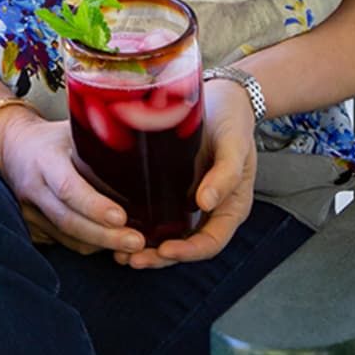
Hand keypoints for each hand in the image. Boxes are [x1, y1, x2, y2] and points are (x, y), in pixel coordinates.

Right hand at [0, 105, 146, 258]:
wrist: (12, 148)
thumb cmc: (54, 137)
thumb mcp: (74, 128)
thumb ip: (101, 136)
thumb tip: (147, 139)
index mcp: (46, 160)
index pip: (68, 188)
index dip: (94, 205)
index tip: (122, 217)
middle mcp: (34, 189)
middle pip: (69, 221)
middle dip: (104, 235)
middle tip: (137, 242)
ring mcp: (29, 212)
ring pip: (66, 237)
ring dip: (99, 245)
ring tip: (133, 248)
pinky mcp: (31, 227)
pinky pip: (62, 242)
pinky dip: (88, 245)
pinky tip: (112, 245)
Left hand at [117, 77, 257, 268]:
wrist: (224, 95)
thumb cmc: (233, 118)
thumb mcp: (235, 143)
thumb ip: (226, 173)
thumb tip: (205, 204)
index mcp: (231, 206)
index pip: (211, 242)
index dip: (188, 252)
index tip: (164, 249)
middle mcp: (210, 210)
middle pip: (186, 246)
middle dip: (160, 257)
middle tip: (132, 259)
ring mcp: (191, 201)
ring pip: (170, 237)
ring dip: (147, 249)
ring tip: (119, 253)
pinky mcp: (173, 189)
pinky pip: (158, 216)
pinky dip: (141, 227)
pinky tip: (119, 228)